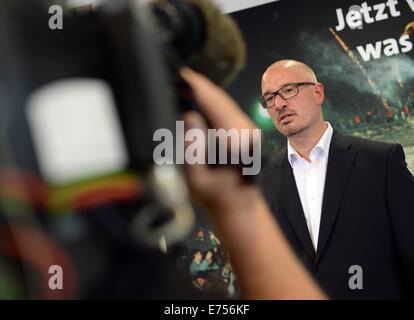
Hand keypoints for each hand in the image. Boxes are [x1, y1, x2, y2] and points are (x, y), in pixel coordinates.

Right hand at [180, 68, 258, 213]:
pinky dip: (210, 102)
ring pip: (223, 102)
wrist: (238, 205)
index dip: (196, 85)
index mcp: (235, 140)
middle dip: (198, 85)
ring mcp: (247, 129)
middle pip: (219, 98)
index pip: (214, 103)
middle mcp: (245, 129)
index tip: (180, 73)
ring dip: (204, 93)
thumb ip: (192, 149)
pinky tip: (197, 101)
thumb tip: (189, 116)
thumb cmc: (215, 196)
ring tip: (183, 84)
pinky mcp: (244, 132)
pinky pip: (225, 110)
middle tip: (177, 75)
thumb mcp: (197, 180)